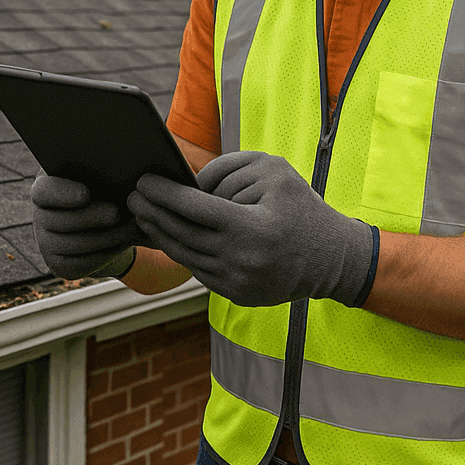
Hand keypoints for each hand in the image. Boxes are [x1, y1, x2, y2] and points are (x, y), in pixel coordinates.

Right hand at [30, 174, 140, 278]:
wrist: (107, 223)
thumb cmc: (104, 189)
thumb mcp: (101, 176)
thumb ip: (101, 172)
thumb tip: (114, 169)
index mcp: (46, 188)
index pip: (44, 192)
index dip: (62, 194)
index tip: (86, 194)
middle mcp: (40, 216)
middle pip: (59, 220)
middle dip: (90, 217)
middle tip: (116, 213)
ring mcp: (46, 243)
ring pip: (73, 244)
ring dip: (105, 236)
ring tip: (130, 227)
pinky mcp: (58, 264)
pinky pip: (80, 263)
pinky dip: (105, 254)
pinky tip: (123, 243)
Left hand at [127, 151, 375, 307]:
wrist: (331, 258)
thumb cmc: (301, 207)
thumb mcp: (273, 171)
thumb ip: (227, 169)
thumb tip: (189, 184)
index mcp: (250, 229)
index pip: (194, 209)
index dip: (164, 194)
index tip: (143, 182)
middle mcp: (240, 261)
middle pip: (182, 234)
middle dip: (154, 213)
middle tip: (133, 196)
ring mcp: (236, 284)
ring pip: (185, 255)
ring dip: (161, 233)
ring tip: (144, 214)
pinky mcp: (236, 295)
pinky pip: (199, 270)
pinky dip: (181, 251)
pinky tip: (169, 235)